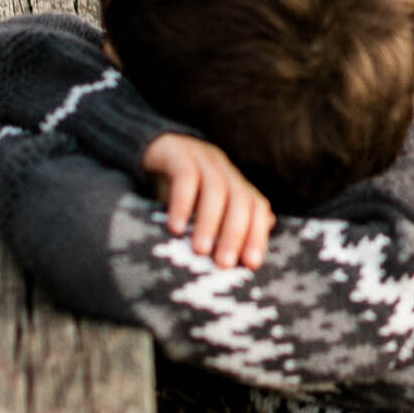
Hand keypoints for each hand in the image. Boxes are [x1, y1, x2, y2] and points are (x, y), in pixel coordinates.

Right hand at [141, 132, 274, 270]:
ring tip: (200, 250)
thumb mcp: (204, 208)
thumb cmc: (181, 189)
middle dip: (236, 233)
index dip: (257, 234)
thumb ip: (228, 223)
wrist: (153, 148)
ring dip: (210, 221)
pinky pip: (185, 176)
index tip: (251, 265)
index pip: (257, 207)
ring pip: (216, 188)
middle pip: (240, 199)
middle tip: (224, 263)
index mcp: (236, 184)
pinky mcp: (178, 153)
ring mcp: (203, 159)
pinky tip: (176, 228)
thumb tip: (260, 240)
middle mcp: (224, 170)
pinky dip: (183, 203)